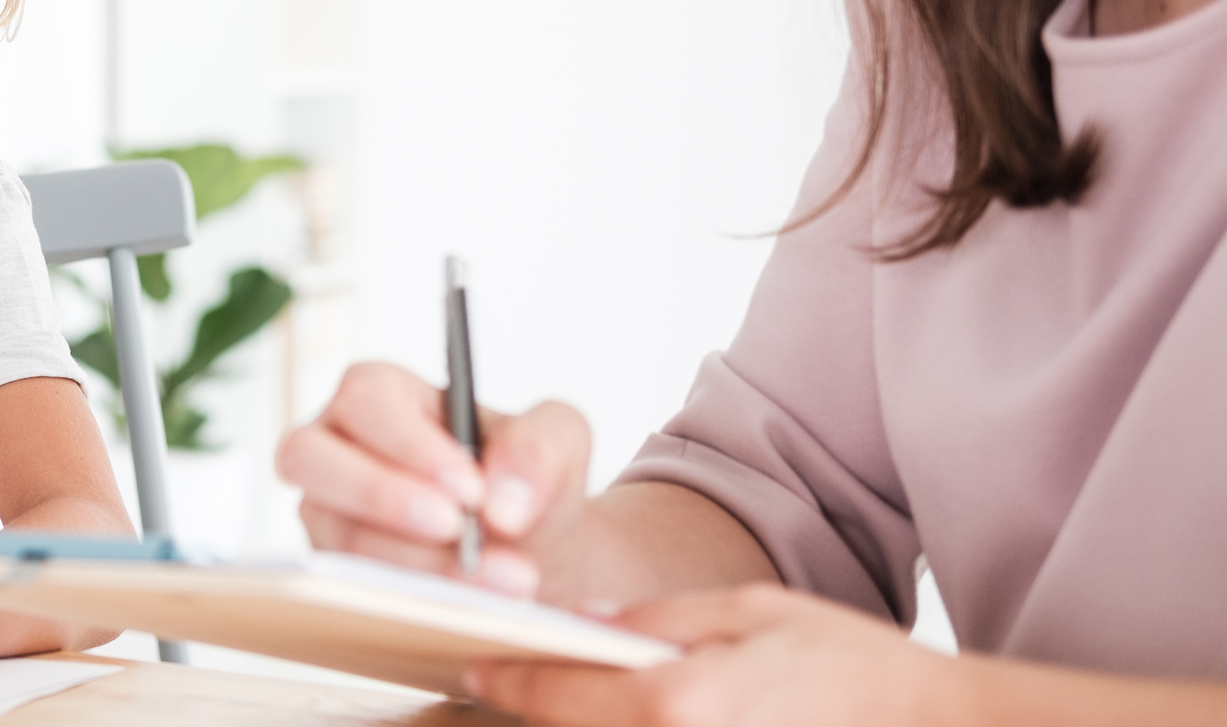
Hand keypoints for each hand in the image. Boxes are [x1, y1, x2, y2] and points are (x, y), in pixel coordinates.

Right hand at [276, 361, 590, 596]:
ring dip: (412, 561)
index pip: (366, 399)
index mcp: (379, 394)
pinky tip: (467, 608)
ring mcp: (326, 513)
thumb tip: (502, 502)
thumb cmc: (524, 481)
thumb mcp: (558, 444)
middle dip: (381, 496)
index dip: (409, 443)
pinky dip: (409, 599)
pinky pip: (347, 589)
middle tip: (457, 530)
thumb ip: (542, 448)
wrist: (528, 552)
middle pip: (307, 455)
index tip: (471, 489)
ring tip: (494, 580)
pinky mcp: (334, 572)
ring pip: (333, 534)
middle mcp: (334, 447)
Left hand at [467, 584, 957, 725]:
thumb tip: (590, 627)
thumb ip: (663, 622)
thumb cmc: (856, 670)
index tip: (472, 672)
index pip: (558, 698)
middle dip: (540, 718)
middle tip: (507, 693)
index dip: (506, 683)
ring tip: (562, 707)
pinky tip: (626, 717)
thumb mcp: (753, 612)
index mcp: (679, 706)